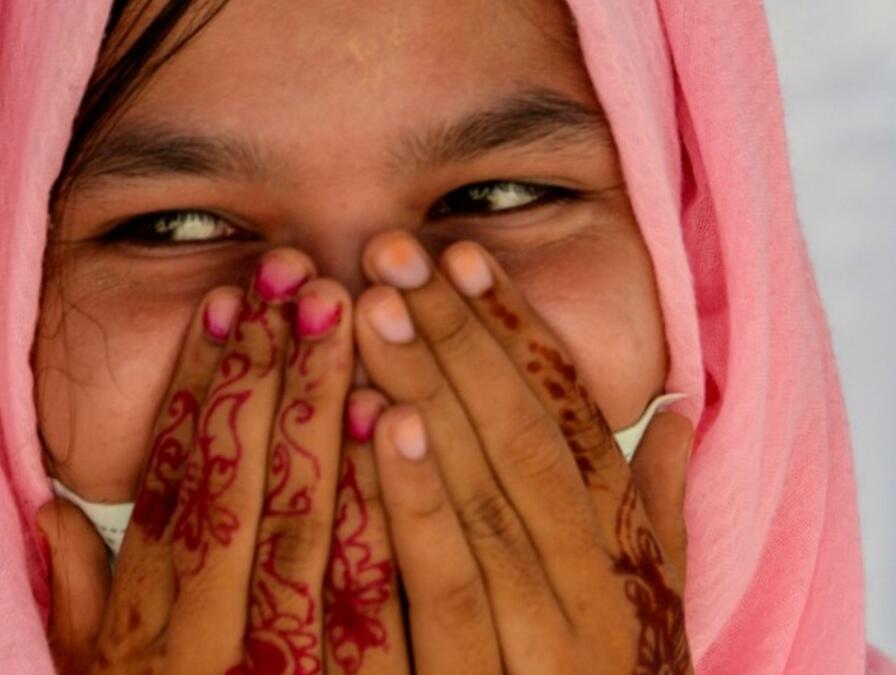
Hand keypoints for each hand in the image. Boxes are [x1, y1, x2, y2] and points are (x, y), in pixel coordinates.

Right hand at [37, 249, 394, 673]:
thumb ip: (82, 601)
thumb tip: (55, 508)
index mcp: (144, 632)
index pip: (169, 489)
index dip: (195, 389)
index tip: (224, 302)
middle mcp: (206, 642)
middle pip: (235, 489)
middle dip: (262, 375)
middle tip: (292, 279)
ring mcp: (282, 668)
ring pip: (302, 523)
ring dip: (321, 411)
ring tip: (342, 317)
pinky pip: (375, 590)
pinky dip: (384, 498)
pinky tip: (395, 415)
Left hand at [351, 231, 693, 673]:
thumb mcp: (648, 609)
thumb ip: (653, 517)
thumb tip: (672, 415)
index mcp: (626, 557)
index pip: (571, 423)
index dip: (519, 334)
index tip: (466, 257)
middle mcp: (593, 591)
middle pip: (520, 441)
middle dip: (457, 340)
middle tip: (398, 253)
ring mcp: (538, 640)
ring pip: (482, 498)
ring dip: (428, 396)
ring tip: (375, 309)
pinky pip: (438, 590)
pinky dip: (410, 507)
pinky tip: (372, 430)